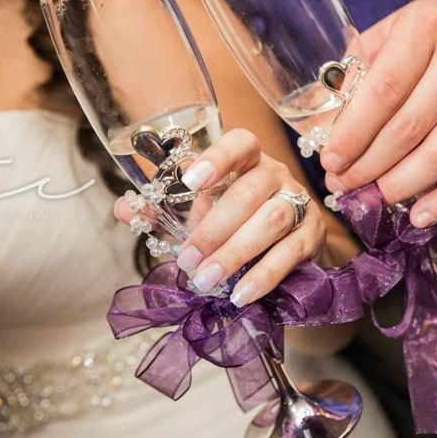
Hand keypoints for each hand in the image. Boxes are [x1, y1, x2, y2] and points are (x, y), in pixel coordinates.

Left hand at [114, 128, 325, 306]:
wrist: (284, 244)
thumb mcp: (196, 212)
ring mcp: (299, 202)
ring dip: (235, 253)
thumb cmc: (231, 220)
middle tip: (186, 259)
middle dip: (213, 229)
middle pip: (248, 193)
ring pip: (272, 220)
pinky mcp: (313, 235)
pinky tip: (239, 294)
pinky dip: (263, 276)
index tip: (190, 182)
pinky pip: (290, 253)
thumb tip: (124, 208)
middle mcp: (276, 174)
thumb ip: (161, 209)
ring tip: (205, 279)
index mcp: (246, 159)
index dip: (217, 159)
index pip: (239, 143)